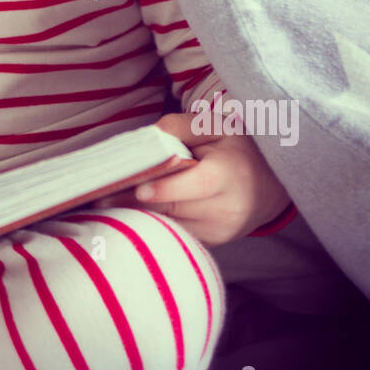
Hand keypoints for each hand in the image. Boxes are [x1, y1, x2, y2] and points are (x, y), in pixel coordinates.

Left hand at [114, 111, 291, 246]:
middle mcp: (226, 208)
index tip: (137, 188)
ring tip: (105, 204)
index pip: (194, 186)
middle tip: (99, 195)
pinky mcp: (211, 243)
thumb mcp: (215, 126)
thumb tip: (147, 139)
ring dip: (137, 216)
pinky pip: (174, 234)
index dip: (164, 189)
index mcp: (228, 175)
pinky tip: (128, 213)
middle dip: (135, 202)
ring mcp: (219, 231)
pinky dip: (152, 224)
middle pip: (173, 208)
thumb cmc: (236, 149)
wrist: (270, 186)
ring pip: (169, 225)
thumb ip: (179, 127)